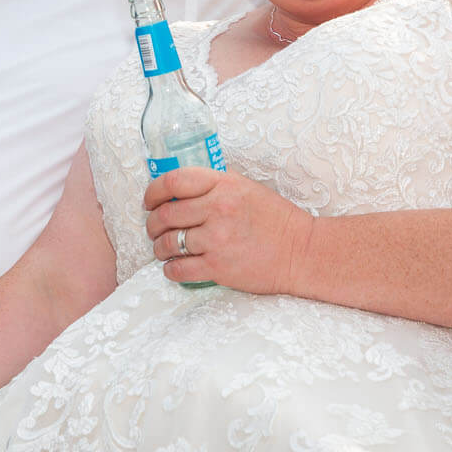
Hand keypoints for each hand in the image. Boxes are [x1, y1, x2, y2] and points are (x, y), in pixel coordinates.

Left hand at [143, 168, 312, 293]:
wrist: (302, 252)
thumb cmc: (276, 220)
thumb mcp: (246, 188)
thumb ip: (214, 186)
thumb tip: (179, 190)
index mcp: (224, 185)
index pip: (174, 182)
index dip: (153, 191)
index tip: (149, 201)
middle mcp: (218, 209)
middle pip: (165, 214)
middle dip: (152, 223)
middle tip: (153, 229)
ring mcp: (217, 239)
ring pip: (168, 243)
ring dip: (159, 248)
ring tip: (162, 249)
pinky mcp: (219, 267)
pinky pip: (179, 269)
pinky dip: (170, 270)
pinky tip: (173, 268)